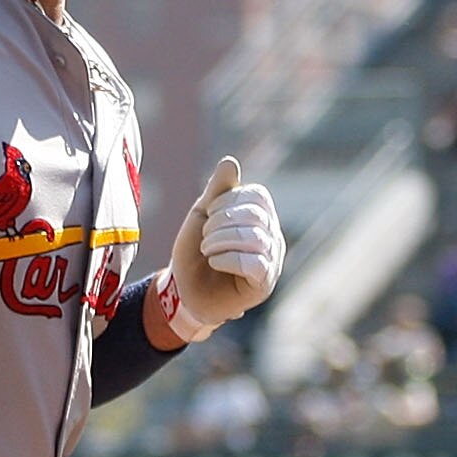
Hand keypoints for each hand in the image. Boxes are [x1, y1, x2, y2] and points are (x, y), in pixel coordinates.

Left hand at [157, 157, 285, 343]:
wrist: (183, 294)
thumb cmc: (194, 255)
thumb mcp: (200, 218)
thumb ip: (217, 191)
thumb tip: (229, 162)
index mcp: (261, 217)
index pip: (257, 195)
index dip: (228, 201)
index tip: (208, 215)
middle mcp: (272, 236)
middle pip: (255, 216)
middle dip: (219, 223)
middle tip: (205, 238)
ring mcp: (272, 260)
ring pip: (254, 238)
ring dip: (220, 241)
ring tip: (207, 251)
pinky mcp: (264, 283)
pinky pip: (254, 263)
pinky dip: (227, 259)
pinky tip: (215, 262)